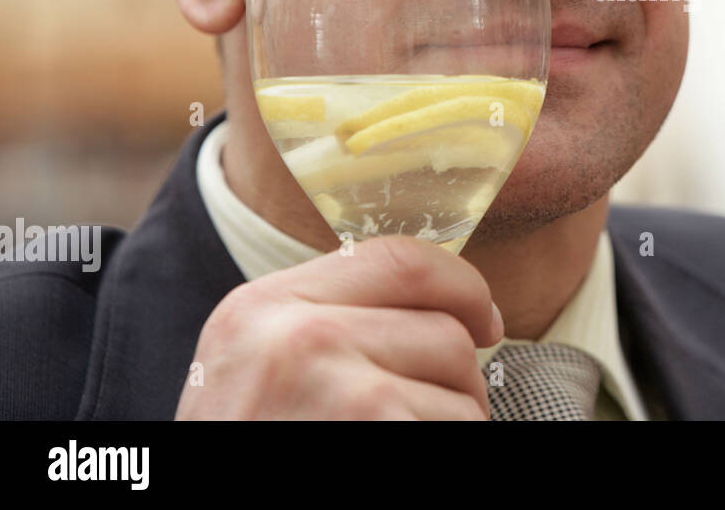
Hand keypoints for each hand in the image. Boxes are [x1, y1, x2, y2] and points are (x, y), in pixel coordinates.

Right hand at [176, 235, 502, 418]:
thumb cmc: (241, 445)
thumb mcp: (253, 370)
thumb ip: (323, 322)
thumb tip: (443, 308)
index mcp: (262, 309)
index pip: (398, 259)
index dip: (461, 285)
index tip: (483, 317)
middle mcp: (299, 339)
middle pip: (445, 332)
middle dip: (458, 379)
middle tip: (422, 418)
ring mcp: (341, 393)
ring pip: (465, 395)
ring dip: (454, 428)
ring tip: (395, 445)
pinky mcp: (377, 433)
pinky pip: (461, 434)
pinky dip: (445, 449)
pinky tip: (399, 465)